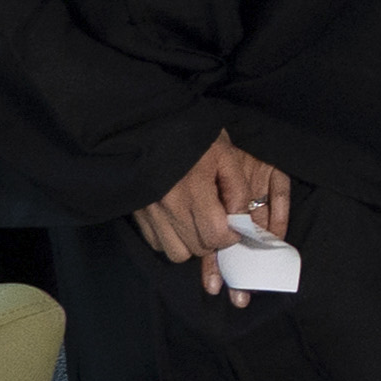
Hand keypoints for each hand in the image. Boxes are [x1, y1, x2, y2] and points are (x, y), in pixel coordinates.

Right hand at [133, 132, 295, 302]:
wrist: (153, 127)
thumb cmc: (195, 138)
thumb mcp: (226, 155)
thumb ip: (238, 188)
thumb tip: (242, 218)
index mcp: (193, 189)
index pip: (216, 234)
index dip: (232, 235)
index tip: (236, 225)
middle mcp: (168, 206)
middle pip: (198, 248)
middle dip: (214, 241)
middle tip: (220, 223)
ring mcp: (150, 213)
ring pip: (176, 253)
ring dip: (192, 245)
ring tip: (199, 225)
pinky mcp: (138, 216)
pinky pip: (158, 244)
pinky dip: (172, 240)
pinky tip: (180, 222)